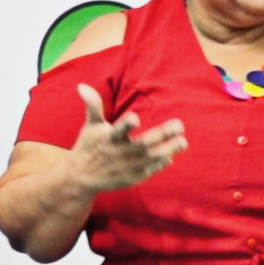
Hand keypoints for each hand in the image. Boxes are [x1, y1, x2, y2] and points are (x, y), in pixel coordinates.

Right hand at [67, 84, 186, 192]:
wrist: (80, 177)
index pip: (118, 130)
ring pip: (150, 158)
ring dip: (167, 150)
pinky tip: (171, 156)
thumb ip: (93, 106)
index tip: (136, 118)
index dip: (126, 125)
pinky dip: (159, 165)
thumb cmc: (88, 146)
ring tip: (183, 142)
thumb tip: (82, 86)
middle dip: (161, 135)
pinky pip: (148, 171)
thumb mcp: (90, 126)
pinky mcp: (130, 178)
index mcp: (109, 138)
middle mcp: (118, 153)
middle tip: (179, 126)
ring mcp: (125, 167)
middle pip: (142, 144)